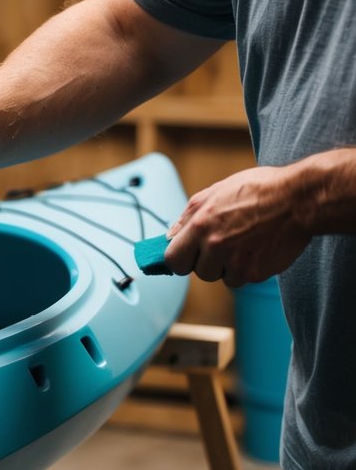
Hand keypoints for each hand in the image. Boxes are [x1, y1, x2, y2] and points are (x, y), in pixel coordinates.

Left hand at [163, 164, 312, 286]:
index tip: (188, 256)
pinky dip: (250, 269)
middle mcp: (216, 246)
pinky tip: (260, 248)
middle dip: (210, 262)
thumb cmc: (258, 190)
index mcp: (200, 225)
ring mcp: (237, 261)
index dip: (180, 260)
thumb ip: (188, 216)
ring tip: (246, 243)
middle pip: (199, 273)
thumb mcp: (215, 191)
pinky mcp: (256, 272)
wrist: (300, 198)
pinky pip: (244, 280)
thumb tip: (169, 236)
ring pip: (223, 279)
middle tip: (227, 243)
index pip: (173, 260)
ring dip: (231, 267)